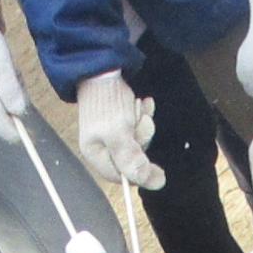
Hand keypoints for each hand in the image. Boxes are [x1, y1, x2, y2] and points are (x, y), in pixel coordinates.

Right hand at [0, 16, 27, 142]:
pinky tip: (2, 74)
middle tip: (19, 81)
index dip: (16, 133)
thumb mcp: (4, 67)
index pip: (0, 127)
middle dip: (14, 109)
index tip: (31, 132)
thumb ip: (12, 92)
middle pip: (0, 120)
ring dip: (8, 98)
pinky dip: (1, 92)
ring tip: (10, 72)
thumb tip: (19, 114)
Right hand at [76, 70, 164, 189]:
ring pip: (138, 141)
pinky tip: (142, 103)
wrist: (103, 69)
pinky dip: (143, 115)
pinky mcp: (121, 121)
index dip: (140, 172)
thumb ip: (133, 159)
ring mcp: (112, 134)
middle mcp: (103, 148)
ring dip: (143, 124)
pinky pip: (139, 126)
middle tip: (140, 123)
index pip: (122, 177)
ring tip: (138, 108)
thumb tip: (155, 184)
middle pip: (132, 158)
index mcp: (96, 155)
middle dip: (141, 139)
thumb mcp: (119, 134)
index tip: (156, 168)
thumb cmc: (106, 103)